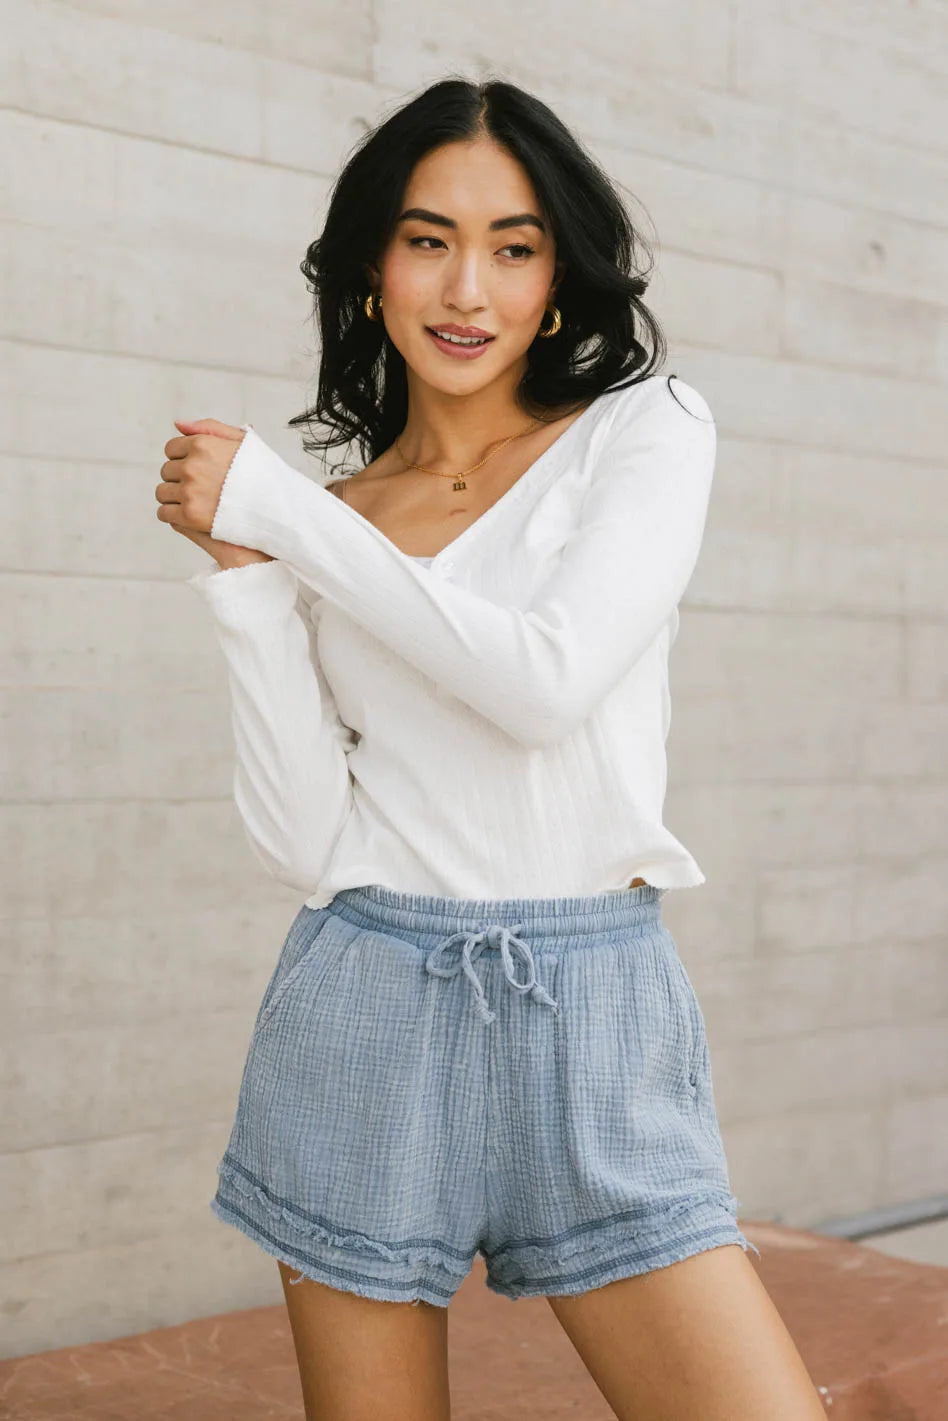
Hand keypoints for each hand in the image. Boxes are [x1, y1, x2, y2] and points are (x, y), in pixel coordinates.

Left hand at [158, 418, 272, 567]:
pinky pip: (164, 513)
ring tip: (195, 503)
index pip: (171, 449)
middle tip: (200, 489)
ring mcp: (190, 491)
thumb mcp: (242, 441)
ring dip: (174, 497)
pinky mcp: (189, 515)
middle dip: (179, 479)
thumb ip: (209, 428)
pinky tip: (188, 516)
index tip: (199, 470)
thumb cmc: (262, 475)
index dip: (183, 459)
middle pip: (166, 471)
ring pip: (162, 492)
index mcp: (203, 444)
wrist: (277, 509)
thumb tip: (178, 425)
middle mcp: (193, 466)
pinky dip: (172, 514)